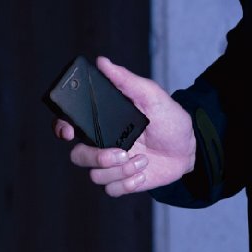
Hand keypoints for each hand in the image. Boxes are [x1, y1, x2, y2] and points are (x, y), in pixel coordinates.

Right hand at [53, 56, 196, 197]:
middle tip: (122, 152)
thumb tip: (103, 62)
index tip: (69, 131)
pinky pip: (111, 189)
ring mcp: (112, 164)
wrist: (189, 148)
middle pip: (78, 156)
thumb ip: (127, 81)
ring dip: (122, 170)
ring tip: (144, 160)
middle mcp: (104, 143)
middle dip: (97, 157)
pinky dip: (128, 183)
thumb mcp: (152, 96)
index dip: (62, 128)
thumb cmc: (170, 119)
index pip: (70, 124)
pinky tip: (143, 173)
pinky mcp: (123, 181)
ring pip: (96, 175)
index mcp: (104, 122)